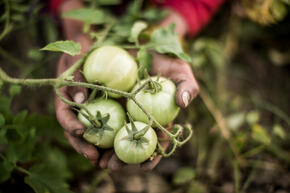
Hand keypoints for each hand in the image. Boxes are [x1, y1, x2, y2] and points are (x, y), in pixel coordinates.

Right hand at [54, 34, 117, 166]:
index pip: (64, 115)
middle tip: (94, 157)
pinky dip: (113, 138)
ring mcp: (91, 111)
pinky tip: (122, 147)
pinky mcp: (106, 110)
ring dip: (98, 148)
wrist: (92, 46)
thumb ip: (77, 79)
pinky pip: (109, 126)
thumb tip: (81, 101)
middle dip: (83, 146)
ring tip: (107, 162)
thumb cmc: (82, 50)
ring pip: (92, 134)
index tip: (80, 130)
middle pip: (77, 132)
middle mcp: (77, 108)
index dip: (70, 124)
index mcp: (66, 97)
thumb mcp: (76, 59)